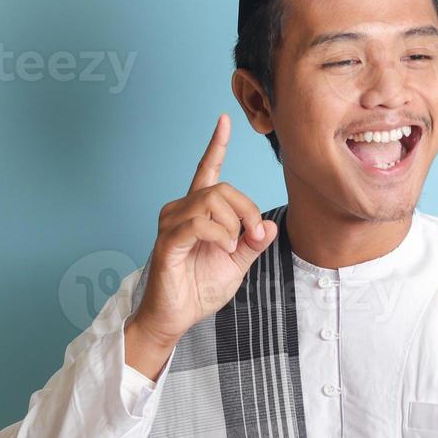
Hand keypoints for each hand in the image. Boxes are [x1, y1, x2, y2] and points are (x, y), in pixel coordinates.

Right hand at [126, 114, 278, 354]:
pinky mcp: (168, 241)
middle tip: (255, 236)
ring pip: (211, 202)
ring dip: (233, 224)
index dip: (216, 145)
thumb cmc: (199, 289)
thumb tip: (269, 225)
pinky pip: (199, 223)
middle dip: (247, 210)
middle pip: (221, 189)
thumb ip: (252, 244)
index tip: (224, 120)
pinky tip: (224, 248)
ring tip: (235, 247)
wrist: (175, 317)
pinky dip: (219, 234)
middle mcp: (181, 211)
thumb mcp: (237, 265)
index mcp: (198, 213)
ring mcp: (172, 224)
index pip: (207, 171)